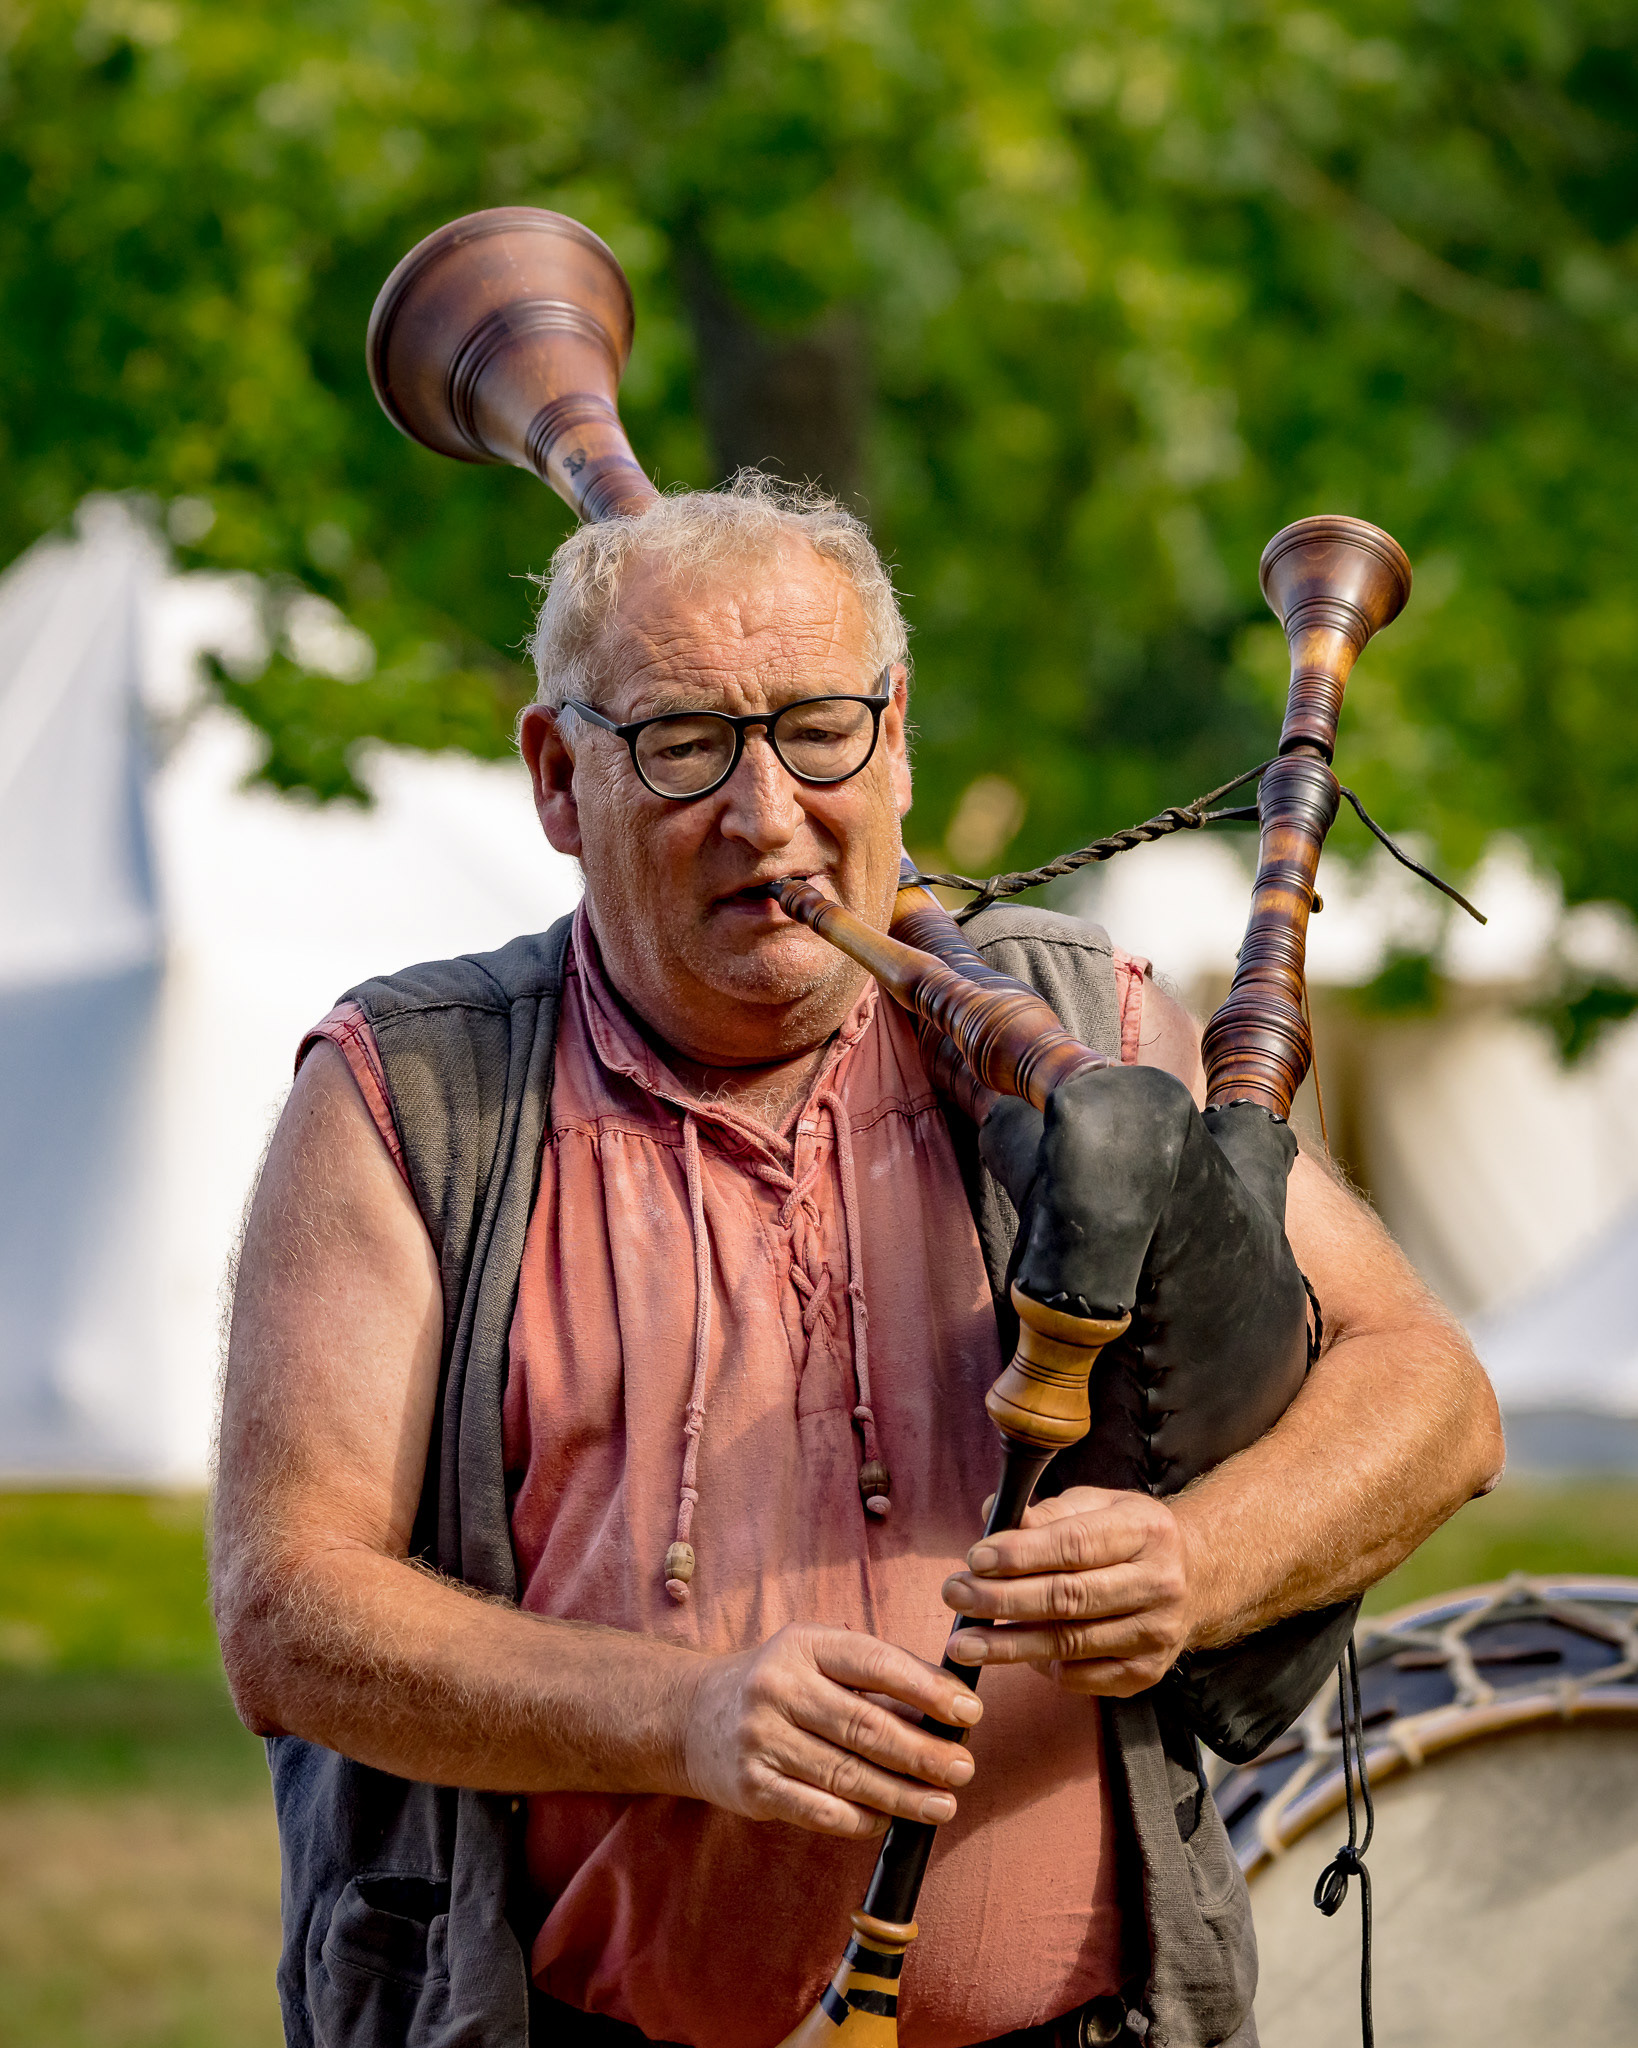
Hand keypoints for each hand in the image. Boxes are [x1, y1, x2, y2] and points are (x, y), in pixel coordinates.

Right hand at [681, 1620, 983, 1837]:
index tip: (968, 1711)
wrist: (691, 1716)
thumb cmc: (776, 1684)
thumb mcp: (814, 1656)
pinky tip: (889, 1821)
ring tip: (943, 1804)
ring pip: (846, 1774)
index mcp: (804, 1645)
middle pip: (864, 1725)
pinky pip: (818, 1810)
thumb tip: (946, 1706)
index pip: (874, 1663)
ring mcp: (762, 1739)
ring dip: (902, 1795)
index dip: (926, 1688)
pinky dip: (860, 1819)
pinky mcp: (752, 1787)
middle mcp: (778, 1687)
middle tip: (963, 1767)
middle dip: (922, 1751)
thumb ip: (872, 1675)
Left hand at [940, 1487, 1191, 1695]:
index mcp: (1146, 1530)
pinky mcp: (1148, 1673)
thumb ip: (1045, 1513)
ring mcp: (1157, 1633)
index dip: (1020, 1554)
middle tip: (955, 1597)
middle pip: (1069, 1598)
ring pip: (1070, 1643)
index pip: (1075, 1545)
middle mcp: (1159, 1583)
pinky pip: (1083, 1677)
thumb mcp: (1095, 1506)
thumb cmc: (1128, 1535)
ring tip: (963, 1641)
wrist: (1195, 1577)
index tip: (975, 1558)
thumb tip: (992, 1514)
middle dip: (1003, 1600)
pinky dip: (1043, 1668)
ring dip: (1009, 1644)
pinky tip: (1013, 1655)